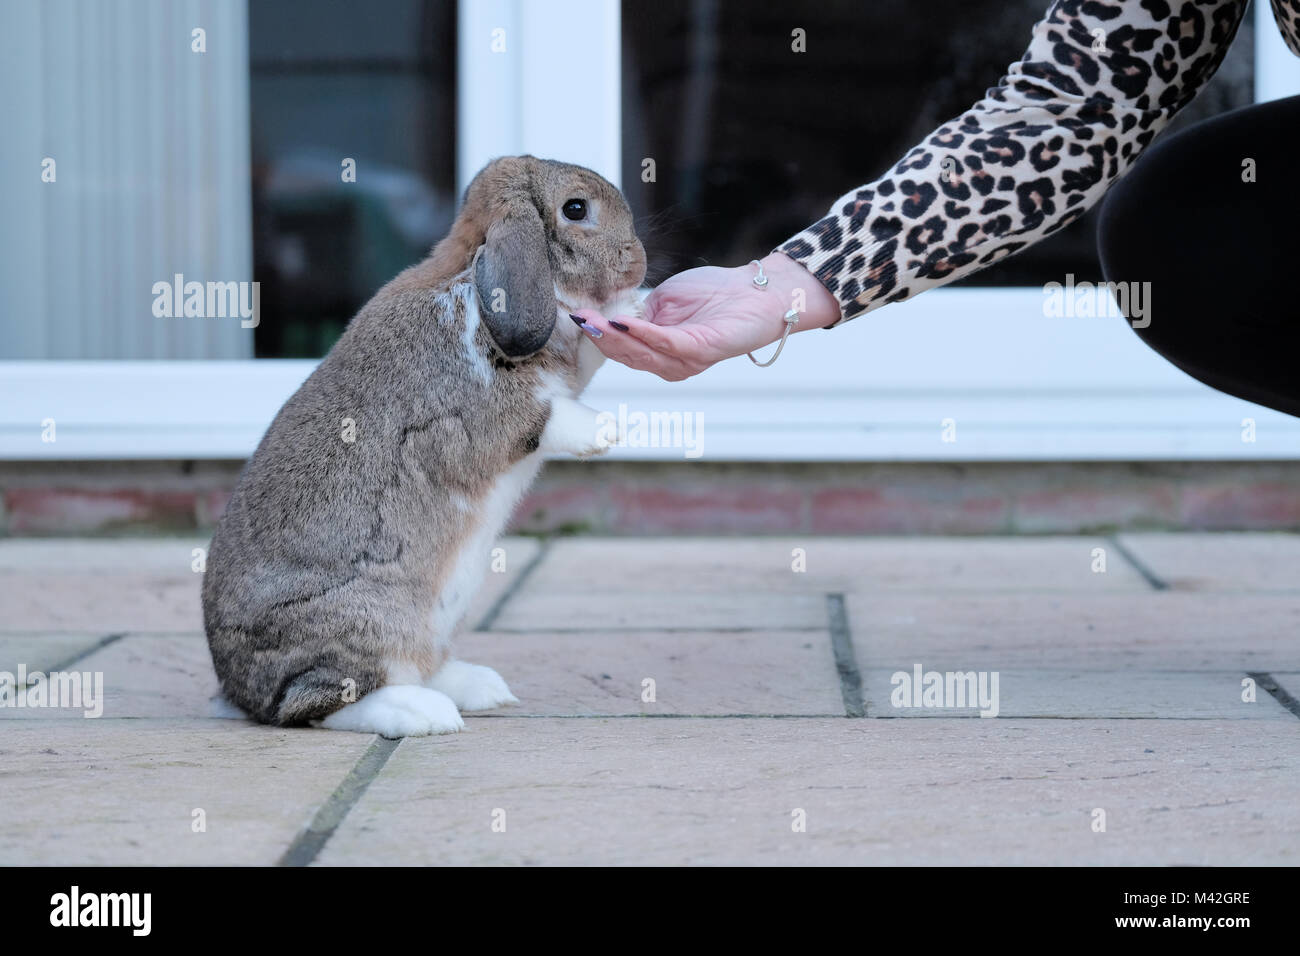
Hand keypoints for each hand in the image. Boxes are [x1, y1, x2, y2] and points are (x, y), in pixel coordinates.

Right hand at [572, 252, 842, 380]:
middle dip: (599, 338)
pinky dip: (641, 332)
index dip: (598, 334)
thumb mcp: (667, 300)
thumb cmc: (716, 294)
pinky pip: (664, 343)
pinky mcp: (700, 350)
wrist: (759, 292)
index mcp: (660, 352)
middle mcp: (670, 364)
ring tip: (593, 321)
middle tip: (577, 319)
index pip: (621, 349)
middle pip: (626, 356)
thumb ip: (640, 310)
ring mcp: (685, 361)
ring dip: (614, 338)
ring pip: (640, 354)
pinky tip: (622, 320)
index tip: (574, 316)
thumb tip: (613, 313)